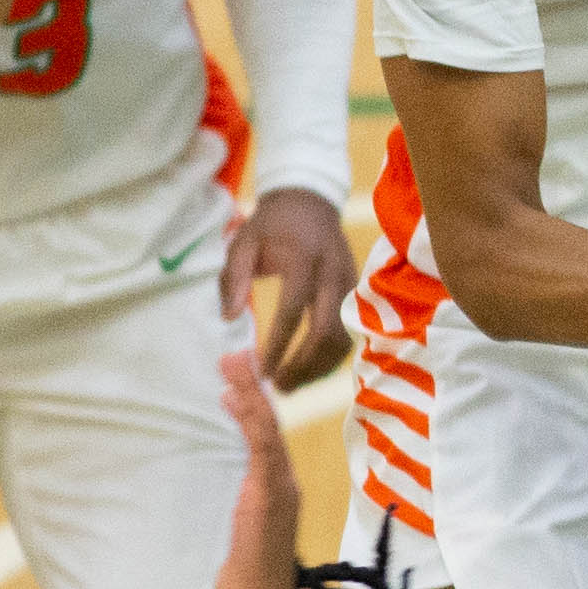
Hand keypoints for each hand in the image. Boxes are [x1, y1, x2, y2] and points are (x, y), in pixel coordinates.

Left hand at [217, 344, 299, 588]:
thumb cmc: (247, 570)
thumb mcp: (242, 524)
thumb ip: (240, 498)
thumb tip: (228, 480)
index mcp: (277, 484)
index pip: (266, 433)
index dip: (254, 401)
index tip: (238, 374)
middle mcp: (284, 479)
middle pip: (269, 422)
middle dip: (252, 386)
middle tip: (235, 353)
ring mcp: (280, 486)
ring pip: (266, 428)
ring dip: (249, 393)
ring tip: (233, 362)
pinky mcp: (269, 495)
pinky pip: (262, 449)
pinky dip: (251, 421)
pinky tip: (235, 398)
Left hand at [227, 187, 356, 387]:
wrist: (310, 201)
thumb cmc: (270, 225)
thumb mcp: (242, 242)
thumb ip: (233, 278)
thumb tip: (230, 320)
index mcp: (303, 260)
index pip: (294, 311)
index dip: (279, 344)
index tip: (261, 370)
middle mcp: (333, 274)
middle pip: (326, 331)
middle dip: (303, 365)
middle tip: (279, 387)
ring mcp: (350, 284)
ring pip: (343, 337)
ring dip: (319, 367)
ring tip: (292, 385)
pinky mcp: (356, 292)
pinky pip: (349, 332)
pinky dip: (330, 357)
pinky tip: (309, 370)